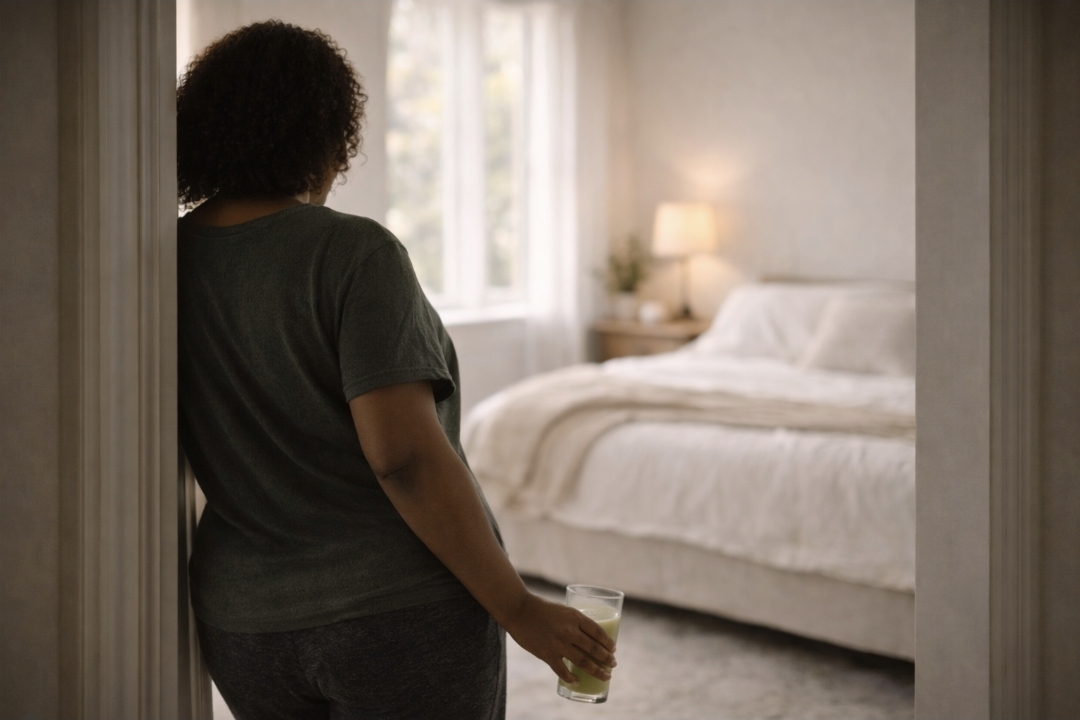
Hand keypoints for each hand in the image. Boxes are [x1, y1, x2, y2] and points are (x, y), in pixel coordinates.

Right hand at [501, 592, 617, 684]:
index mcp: (575, 616)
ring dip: (597, 670)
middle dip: (606, 658)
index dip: (608, 642)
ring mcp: (558, 644)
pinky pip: (562, 670)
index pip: (598, 631)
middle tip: (613, 665)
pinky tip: (578, 681)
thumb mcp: (563, 610)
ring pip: (583, 661)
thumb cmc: (541, 608)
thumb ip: (573, 622)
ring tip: (605, 676)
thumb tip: (585, 637)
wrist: (519, 610)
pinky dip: (571, 678)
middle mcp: (569, 631)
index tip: (614, 649)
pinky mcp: (546, 654)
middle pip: (594, 648)